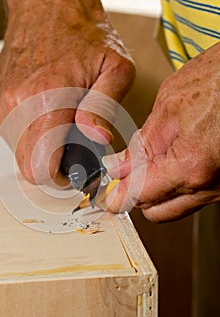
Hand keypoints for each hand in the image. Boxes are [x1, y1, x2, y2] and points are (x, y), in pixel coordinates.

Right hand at [0, 0, 134, 185]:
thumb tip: (96, 139)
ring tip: (58, 122)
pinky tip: (44, 112)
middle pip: (27, 167)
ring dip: (40, 148)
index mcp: (46, 99)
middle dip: (51, 165)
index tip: (71, 171)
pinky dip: (30, 133)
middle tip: (70, 145)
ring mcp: (0, 105)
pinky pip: (12, 135)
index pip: (39, 168)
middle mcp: (15, 105)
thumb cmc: (82, 35)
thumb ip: (104, 108)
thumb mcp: (114, 68)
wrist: (47, 8)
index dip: (58, 178)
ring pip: (19, 153)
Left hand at [102, 42, 219, 220]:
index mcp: (190, 165)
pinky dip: (177, 182)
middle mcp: (211, 184)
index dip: (118, 196)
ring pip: (177, 204)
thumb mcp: (170, 105)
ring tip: (152, 159)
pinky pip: (194, 193)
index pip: (140, 196)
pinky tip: (173, 158)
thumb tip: (120, 166)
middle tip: (127, 173)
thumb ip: (141, 143)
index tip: (108, 195)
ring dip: (158, 189)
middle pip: (158, 211)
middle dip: (137, 194)